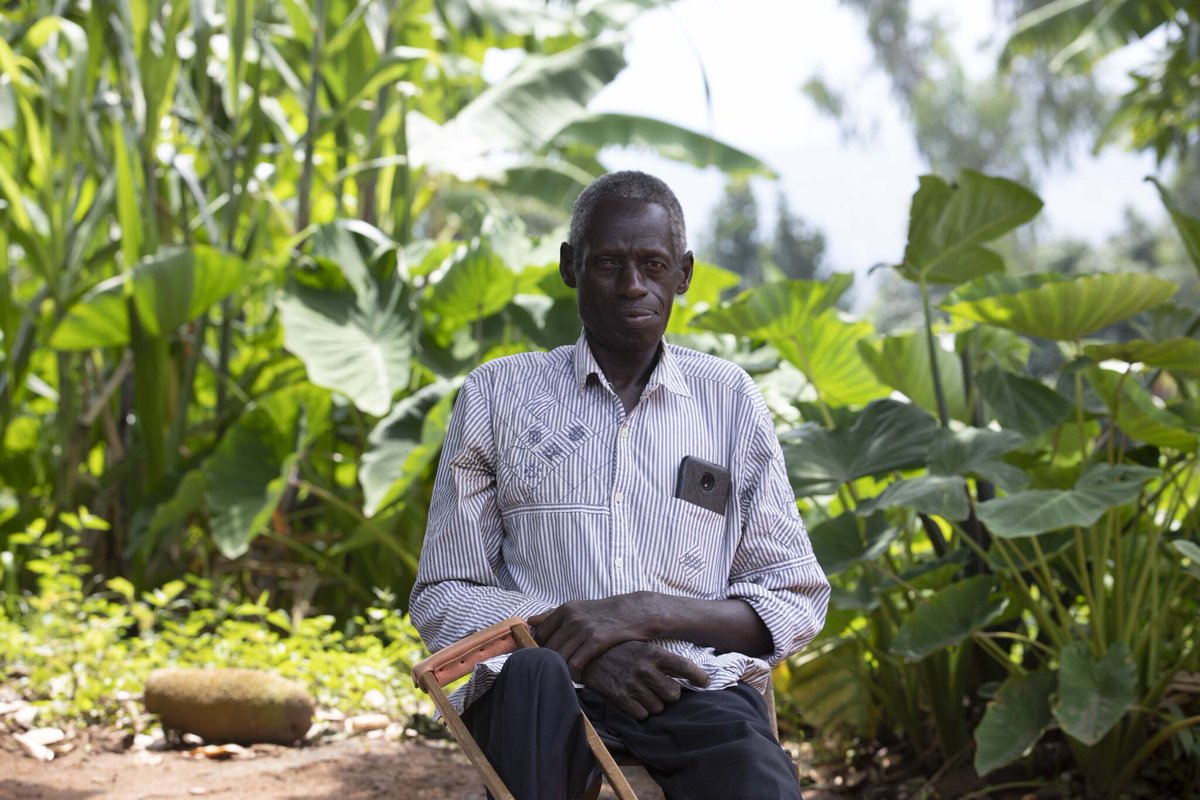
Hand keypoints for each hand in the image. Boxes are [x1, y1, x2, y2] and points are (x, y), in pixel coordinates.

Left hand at [529, 593, 656, 679]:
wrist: (635, 611)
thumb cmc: (605, 613)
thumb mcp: (578, 608)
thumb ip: (552, 615)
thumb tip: (529, 621)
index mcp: (565, 609)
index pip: (540, 633)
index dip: (538, 649)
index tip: (544, 659)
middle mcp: (572, 618)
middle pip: (549, 647)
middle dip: (550, 662)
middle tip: (555, 671)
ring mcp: (584, 629)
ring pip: (560, 657)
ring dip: (562, 670)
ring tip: (566, 676)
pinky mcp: (597, 641)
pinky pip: (576, 663)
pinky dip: (574, 674)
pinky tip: (578, 677)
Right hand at [580, 641, 710, 719]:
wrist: (586, 654)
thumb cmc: (617, 648)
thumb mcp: (640, 643)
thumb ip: (659, 657)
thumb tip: (684, 670)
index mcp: (652, 652)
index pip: (684, 667)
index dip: (699, 677)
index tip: (705, 682)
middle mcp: (645, 669)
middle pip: (673, 694)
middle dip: (669, 694)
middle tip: (661, 688)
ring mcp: (632, 684)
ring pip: (658, 707)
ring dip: (654, 703)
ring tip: (644, 692)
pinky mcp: (620, 697)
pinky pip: (642, 714)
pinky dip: (640, 710)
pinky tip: (633, 699)